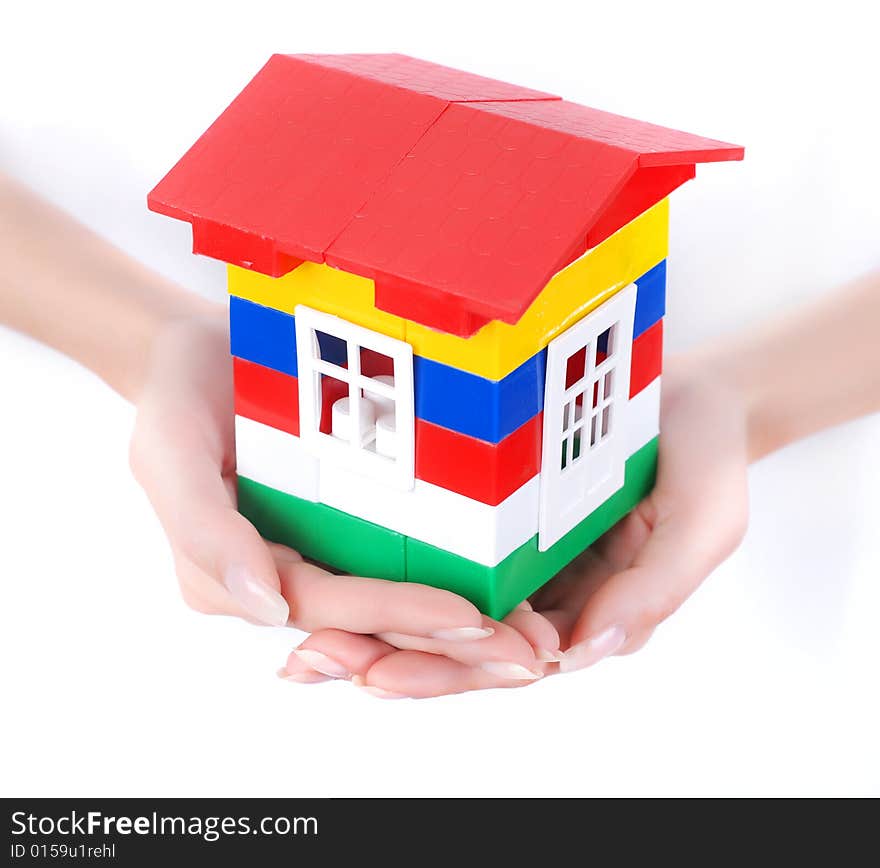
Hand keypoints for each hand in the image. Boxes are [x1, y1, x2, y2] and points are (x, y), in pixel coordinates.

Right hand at [129, 312, 558, 676]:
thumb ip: (206, 531)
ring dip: (466, 619)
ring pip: (398, 593)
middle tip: (529, 648)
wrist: (197, 352)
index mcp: (240, 577)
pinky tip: (513, 572)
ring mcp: (320, 545)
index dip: (398, 614)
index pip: (329, 605)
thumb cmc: (175, 400)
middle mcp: (287, 572)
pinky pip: (404, 547)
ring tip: (536, 625)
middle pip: (374, 617)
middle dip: (450, 640)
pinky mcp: (347, 516)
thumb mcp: (170, 454)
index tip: (471, 621)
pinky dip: (456, 565)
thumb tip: (267, 609)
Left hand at [280, 354, 748, 696]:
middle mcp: (535, 595)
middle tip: (313, 659)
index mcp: (581, 612)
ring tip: (298, 638)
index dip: (447, 673)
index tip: (383, 674)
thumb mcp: (702, 523)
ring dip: (368, 626)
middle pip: (455, 645)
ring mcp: (509, 557)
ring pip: (433, 607)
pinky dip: (383, 565)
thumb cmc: (703, 459)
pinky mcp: (488, 514)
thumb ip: (655, 591)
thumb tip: (582, 653)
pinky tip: (326, 569)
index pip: (510, 663)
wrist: (690, 396)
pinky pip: (433, 547)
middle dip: (385, 657)